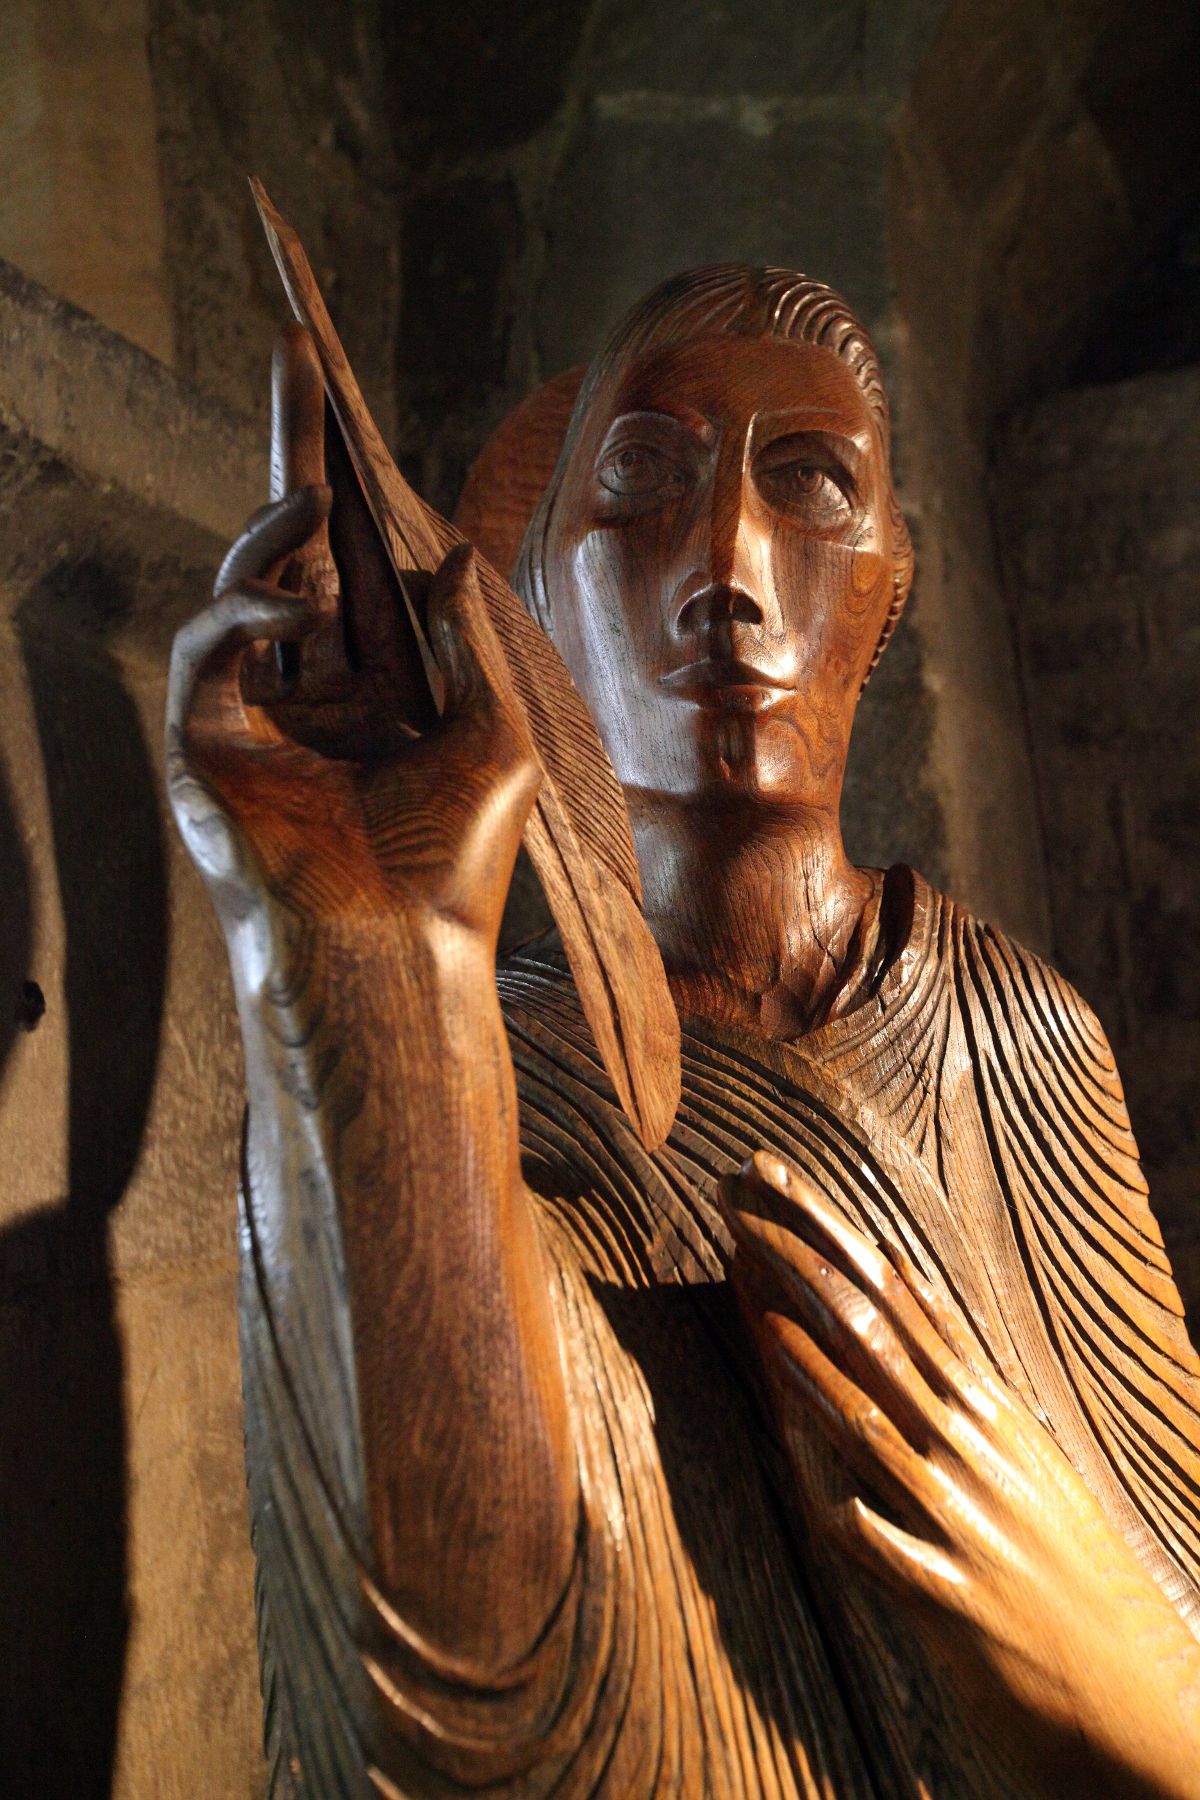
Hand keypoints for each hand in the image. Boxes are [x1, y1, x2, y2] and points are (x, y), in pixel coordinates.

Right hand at [166, 331, 539, 951]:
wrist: (401, 948)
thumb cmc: (456, 862)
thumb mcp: (493, 731)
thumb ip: (464, 638)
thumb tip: (450, 554)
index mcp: (383, 691)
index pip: (363, 564)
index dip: (353, 482)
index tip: (344, 392)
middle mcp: (316, 693)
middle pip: (296, 546)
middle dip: (294, 449)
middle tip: (293, 346)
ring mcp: (256, 715)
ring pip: (246, 584)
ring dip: (276, 532)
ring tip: (314, 508)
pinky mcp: (204, 741)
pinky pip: (206, 645)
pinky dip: (240, 606)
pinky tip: (288, 600)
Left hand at [720, 1151, 1199, 1798]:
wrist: (1129, 1685)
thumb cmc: (1065, 1561)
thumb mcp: (1022, 1450)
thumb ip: (956, 1377)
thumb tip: (900, 1286)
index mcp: (990, 1408)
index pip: (898, 1293)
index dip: (830, 1229)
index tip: (773, 1178)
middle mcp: (975, 1448)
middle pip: (875, 1330)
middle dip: (800, 1259)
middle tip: (740, 1201)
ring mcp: (959, 1518)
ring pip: (871, 1421)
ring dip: (806, 1357)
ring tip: (754, 1299)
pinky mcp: (944, 1595)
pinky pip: (876, 1536)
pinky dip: (836, 1492)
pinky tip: (795, 1453)